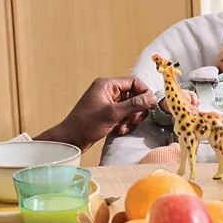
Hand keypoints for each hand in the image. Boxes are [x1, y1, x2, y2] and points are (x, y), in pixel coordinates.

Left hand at [36, 76, 159, 149]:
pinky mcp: (108, 113)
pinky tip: (119, 130)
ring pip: (131, 107)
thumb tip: (151, 98)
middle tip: (134, 120)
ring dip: (131, 118)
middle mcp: (108, 91)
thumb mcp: (113, 113)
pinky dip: (125, 123)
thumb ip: (134, 104)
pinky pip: (124, 115)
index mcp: (107, 85)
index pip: (134, 82)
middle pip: (134, 95)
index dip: (144, 93)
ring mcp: (108, 102)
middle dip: (137, 109)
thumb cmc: (86, 124)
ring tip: (124, 127)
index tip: (150, 105)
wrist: (71, 139)